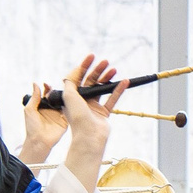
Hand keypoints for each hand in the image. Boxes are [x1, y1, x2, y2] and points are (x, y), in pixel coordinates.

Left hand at [18, 81, 68, 164]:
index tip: (47, 85)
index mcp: (42, 106)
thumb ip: (34, 97)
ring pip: (64, 102)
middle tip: (56, 89)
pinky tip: (72, 100)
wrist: (39, 141)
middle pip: (56, 96)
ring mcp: (59, 114)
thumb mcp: (29, 110)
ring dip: (65, 97)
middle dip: (57, 91)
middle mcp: (51, 109)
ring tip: (65, 92)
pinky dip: (71, 106)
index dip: (47, 88)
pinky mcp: (65, 120)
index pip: (47, 93)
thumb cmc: (31, 127)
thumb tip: (35, 84)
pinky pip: (70, 111)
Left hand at [55, 56, 123, 190]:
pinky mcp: (103, 113)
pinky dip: (118, 90)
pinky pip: (112, 99)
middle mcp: (81, 101)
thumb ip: (70, 83)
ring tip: (114, 69)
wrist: (89, 136)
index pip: (77, 77)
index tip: (91, 56)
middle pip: (90, 82)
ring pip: (101, 89)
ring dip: (107, 78)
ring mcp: (93, 107)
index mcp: (71, 97)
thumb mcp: (68, 96)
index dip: (83, 66)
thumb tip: (72, 73)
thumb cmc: (77, 117)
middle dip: (97, 70)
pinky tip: (124, 82)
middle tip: (105, 62)